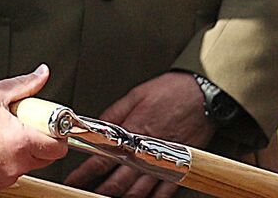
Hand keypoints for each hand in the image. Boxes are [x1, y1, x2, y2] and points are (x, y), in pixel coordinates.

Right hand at [0, 64, 69, 191]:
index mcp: (21, 142)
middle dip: (42, 142)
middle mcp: (15, 164)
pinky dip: (7, 162)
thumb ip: (25, 84)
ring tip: (6, 134)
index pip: (58, 147)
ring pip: (27, 166)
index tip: (53, 125)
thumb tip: (42, 74)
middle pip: (45, 157)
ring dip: (24, 152)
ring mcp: (3, 177)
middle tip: (28, 126)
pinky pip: (9, 173)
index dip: (59, 135)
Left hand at [64, 71, 214, 197]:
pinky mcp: (179, 165)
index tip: (72, 179)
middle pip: (117, 182)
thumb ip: (113, 113)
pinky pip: (164, 192)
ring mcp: (163, 162)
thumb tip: (94, 126)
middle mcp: (146, 152)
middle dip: (99, 190)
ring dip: (121, 197)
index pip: (101, 160)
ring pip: (137, 191)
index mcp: (133, 133)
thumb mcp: (136, 95)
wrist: (204, 93)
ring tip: (107, 197)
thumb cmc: (173, 91)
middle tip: (86, 193)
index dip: (83, 173)